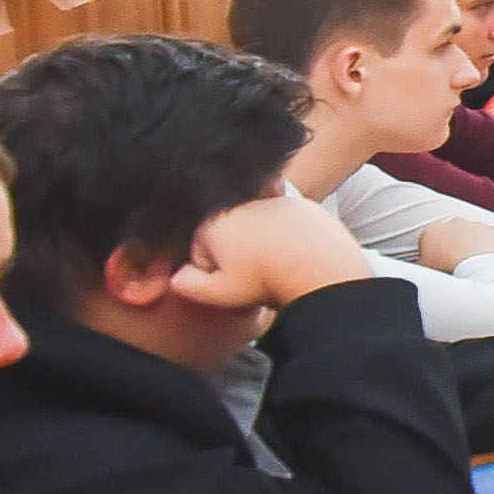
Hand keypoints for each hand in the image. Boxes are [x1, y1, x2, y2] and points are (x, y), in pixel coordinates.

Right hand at [167, 186, 373, 309]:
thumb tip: (176, 277)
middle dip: (237, 258)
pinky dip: (287, 239)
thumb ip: (187, 285)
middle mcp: (240, 203)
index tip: (231, 283)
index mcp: (213, 222)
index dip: (214, 274)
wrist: (318, 265)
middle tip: (255, 277)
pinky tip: (294, 256)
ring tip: (276, 268)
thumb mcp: (217, 292)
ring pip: (257, 231)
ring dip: (262, 247)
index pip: (201, 252)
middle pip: (228, 238)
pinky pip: (284, 226)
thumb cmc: (265, 280)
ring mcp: (271, 200)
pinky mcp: (298, 204)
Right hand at [410, 206, 493, 275]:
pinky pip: (492, 239)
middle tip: (454, 266)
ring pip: (472, 234)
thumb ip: (419, 267)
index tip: (436, 266)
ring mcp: (477, 226)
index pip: (428, 241)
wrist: (482, 272)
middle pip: (450, 234)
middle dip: (451, 246)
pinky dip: (491, 248)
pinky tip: (488, 263)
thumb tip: (416, 270)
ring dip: (471, 246)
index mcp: (433, 231)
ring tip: (472, 266)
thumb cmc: (451, 273)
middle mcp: (455, 223)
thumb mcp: (425, 272)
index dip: (431, 255)